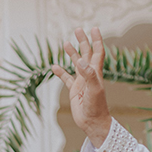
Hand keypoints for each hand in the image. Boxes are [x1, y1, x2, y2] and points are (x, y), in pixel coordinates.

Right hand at [51, 27, 110, 146]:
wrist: (93, 122)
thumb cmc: (96, 106)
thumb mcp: (94, 89)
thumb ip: (88, 74)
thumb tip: (80, 60)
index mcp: (96, 72)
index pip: (97, 52)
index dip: (96, 40)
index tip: (94, 28)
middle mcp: (89, 75)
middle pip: (86, 54)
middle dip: (83, 42)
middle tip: (77, 30)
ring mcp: (81, 82)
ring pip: (76, 64)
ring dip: (72, 53)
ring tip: (66, 43)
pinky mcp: (74, 90)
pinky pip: (66, 78)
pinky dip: (61, 72)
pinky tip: (54, 67)